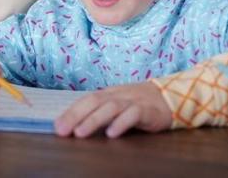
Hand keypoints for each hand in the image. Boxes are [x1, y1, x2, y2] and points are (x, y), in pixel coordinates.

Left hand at [54, 82, 171, 137]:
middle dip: (75, 115)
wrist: (170, 97)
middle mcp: (118, 95)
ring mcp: (133, 101)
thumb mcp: (118, 105)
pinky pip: (133, 114)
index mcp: (109, 94)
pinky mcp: (148, 111)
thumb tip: (74, 126)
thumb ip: (100, 113)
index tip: (57, 127)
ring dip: (94, 120)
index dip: (70, 112)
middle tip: (62, 131)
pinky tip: (112, 133)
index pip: (86, 100)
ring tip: (80, 132)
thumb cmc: (139, 104)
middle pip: (94, 101)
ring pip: (111, 107)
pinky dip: (121, 123)